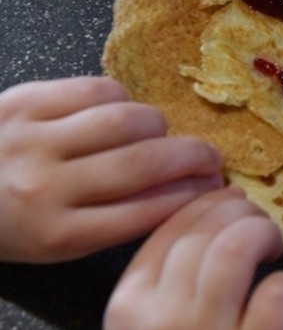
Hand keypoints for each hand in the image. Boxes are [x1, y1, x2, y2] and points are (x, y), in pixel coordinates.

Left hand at [0, 77, 223, 261]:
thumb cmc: (12, 219)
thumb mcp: (60, 240)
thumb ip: (118, 219)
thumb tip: (190, 188)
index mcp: (58, 234)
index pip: (146, 210)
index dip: (193, 195)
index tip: (215, 186)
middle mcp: (46, 187)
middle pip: (144, 164)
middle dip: (194, 157)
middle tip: (211, 156)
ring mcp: (35, 139)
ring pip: (128, 121)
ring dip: (159, 126)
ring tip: (160, 134)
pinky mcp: (27, 100)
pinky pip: (100, 89)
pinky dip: (122, 99)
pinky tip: (119, 112)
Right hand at [103, 188, 282, 329]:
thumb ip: (167, 283)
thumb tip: (218, 213)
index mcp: (127, 308)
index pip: (168, 229)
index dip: (206, 205)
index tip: (230, 201)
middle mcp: (159, 320)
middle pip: (205, 231)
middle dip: (240, 214)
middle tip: (258, 224)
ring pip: (236, 248)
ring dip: (263, 234)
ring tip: (273, 248)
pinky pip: (277, 294)